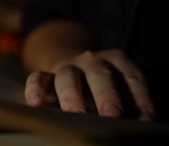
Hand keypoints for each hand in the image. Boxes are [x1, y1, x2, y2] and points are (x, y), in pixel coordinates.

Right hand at [24, 49, 154, 120]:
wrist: (74, 67)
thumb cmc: (103, 86)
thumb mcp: (119, 86)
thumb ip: (128, 100)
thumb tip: (140, 122)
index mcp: (115, 60)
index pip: (130, 77)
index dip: (139, 97)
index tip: (146, 117)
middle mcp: (90, 60)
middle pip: (99, 76)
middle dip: (106, 96)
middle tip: (112, 115)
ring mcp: (66, 66)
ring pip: (67, 77)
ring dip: (72, 96)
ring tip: (76, 114)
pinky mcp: (46, 75)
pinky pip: (37, 78)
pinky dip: (35, 89)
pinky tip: (35, 103)